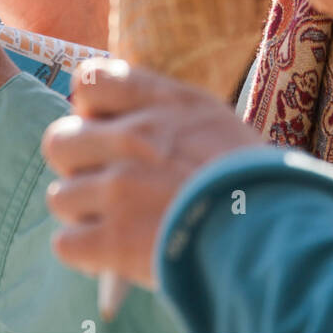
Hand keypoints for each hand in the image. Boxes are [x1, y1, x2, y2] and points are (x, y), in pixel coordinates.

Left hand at [42, 59, 262, 288]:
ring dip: (83, 212)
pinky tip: (114, 252)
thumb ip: (166, 114)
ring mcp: (119, 188)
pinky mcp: (112, 240)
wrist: (273, 233)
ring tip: (115, 221)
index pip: (90, 80)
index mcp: (162, 102)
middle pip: (60, 140)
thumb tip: (126, 120)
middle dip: (77, 163)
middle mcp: (133, 137)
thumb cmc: (255, 178)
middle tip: (105, 181)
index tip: (107, 126)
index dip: (90, 107)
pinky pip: (65, 244)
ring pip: (61, 195)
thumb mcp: (215, 122)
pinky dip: (86, 252)